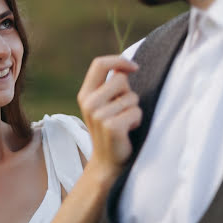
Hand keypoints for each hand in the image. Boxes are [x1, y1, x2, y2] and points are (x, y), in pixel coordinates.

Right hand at [77, 55, 141, 180]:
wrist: (107, 161)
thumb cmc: (111, 127)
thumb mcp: (104, 103)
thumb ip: (111, 85)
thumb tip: (126, 66)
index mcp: (85, 94)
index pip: (99, 64)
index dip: (118, 61)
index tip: (134, 68)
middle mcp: (89, 102)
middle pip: (120, 79)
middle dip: (129, 92)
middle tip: (122, 109)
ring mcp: (98, 115)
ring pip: (132, 97)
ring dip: (134, 109)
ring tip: (124, 122)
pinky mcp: (111, 126)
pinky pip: (136, 111)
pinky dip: (137, 120)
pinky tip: (127, 130)